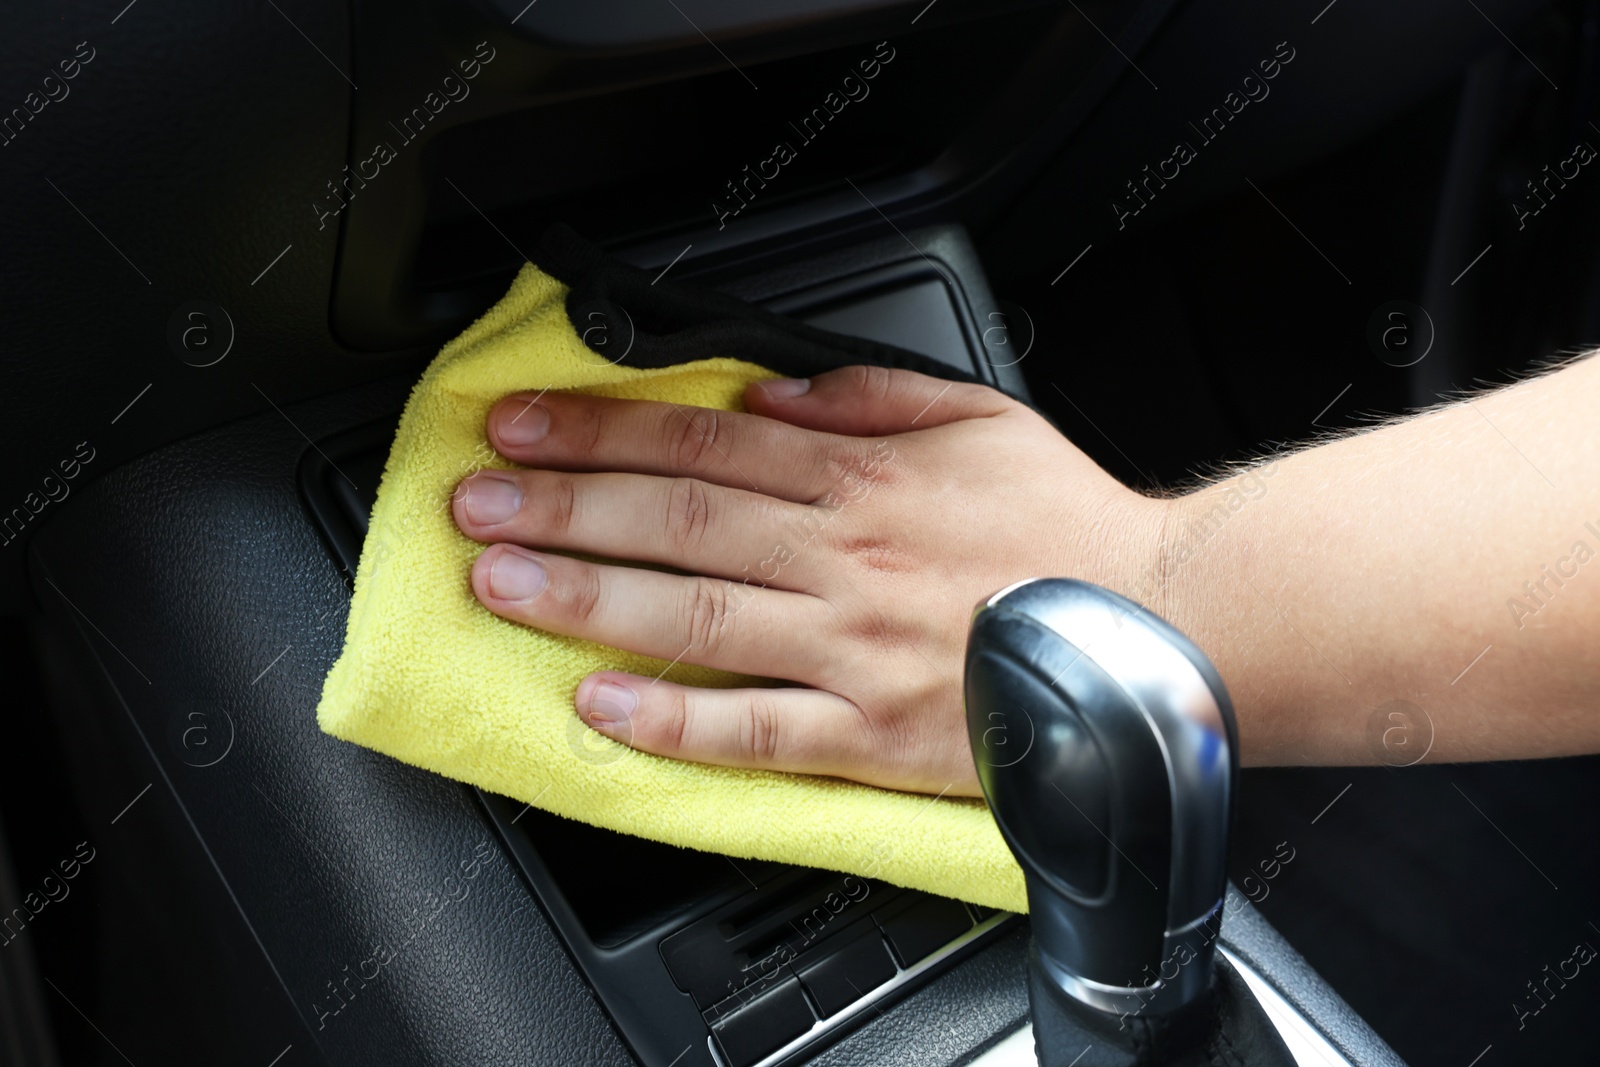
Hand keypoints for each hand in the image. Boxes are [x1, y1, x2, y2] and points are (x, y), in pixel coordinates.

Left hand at [451, 366, 1166, 795]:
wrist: (1159, 623)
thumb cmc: (1066, 525)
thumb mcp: (978, 417)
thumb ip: (866, 396)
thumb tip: (766, 393)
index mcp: (862, 477)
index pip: (702, 446)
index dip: (599, 434)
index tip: (522, 429)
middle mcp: (843, 557)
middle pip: (678, 523)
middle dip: (564, 508)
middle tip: (477, 504)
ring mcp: (852, 649)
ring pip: (698, 615)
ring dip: (589, 598)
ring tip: (502, 586)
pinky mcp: (871, 735)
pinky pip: (755, 731)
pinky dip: (673, 721)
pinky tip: (601, 707)